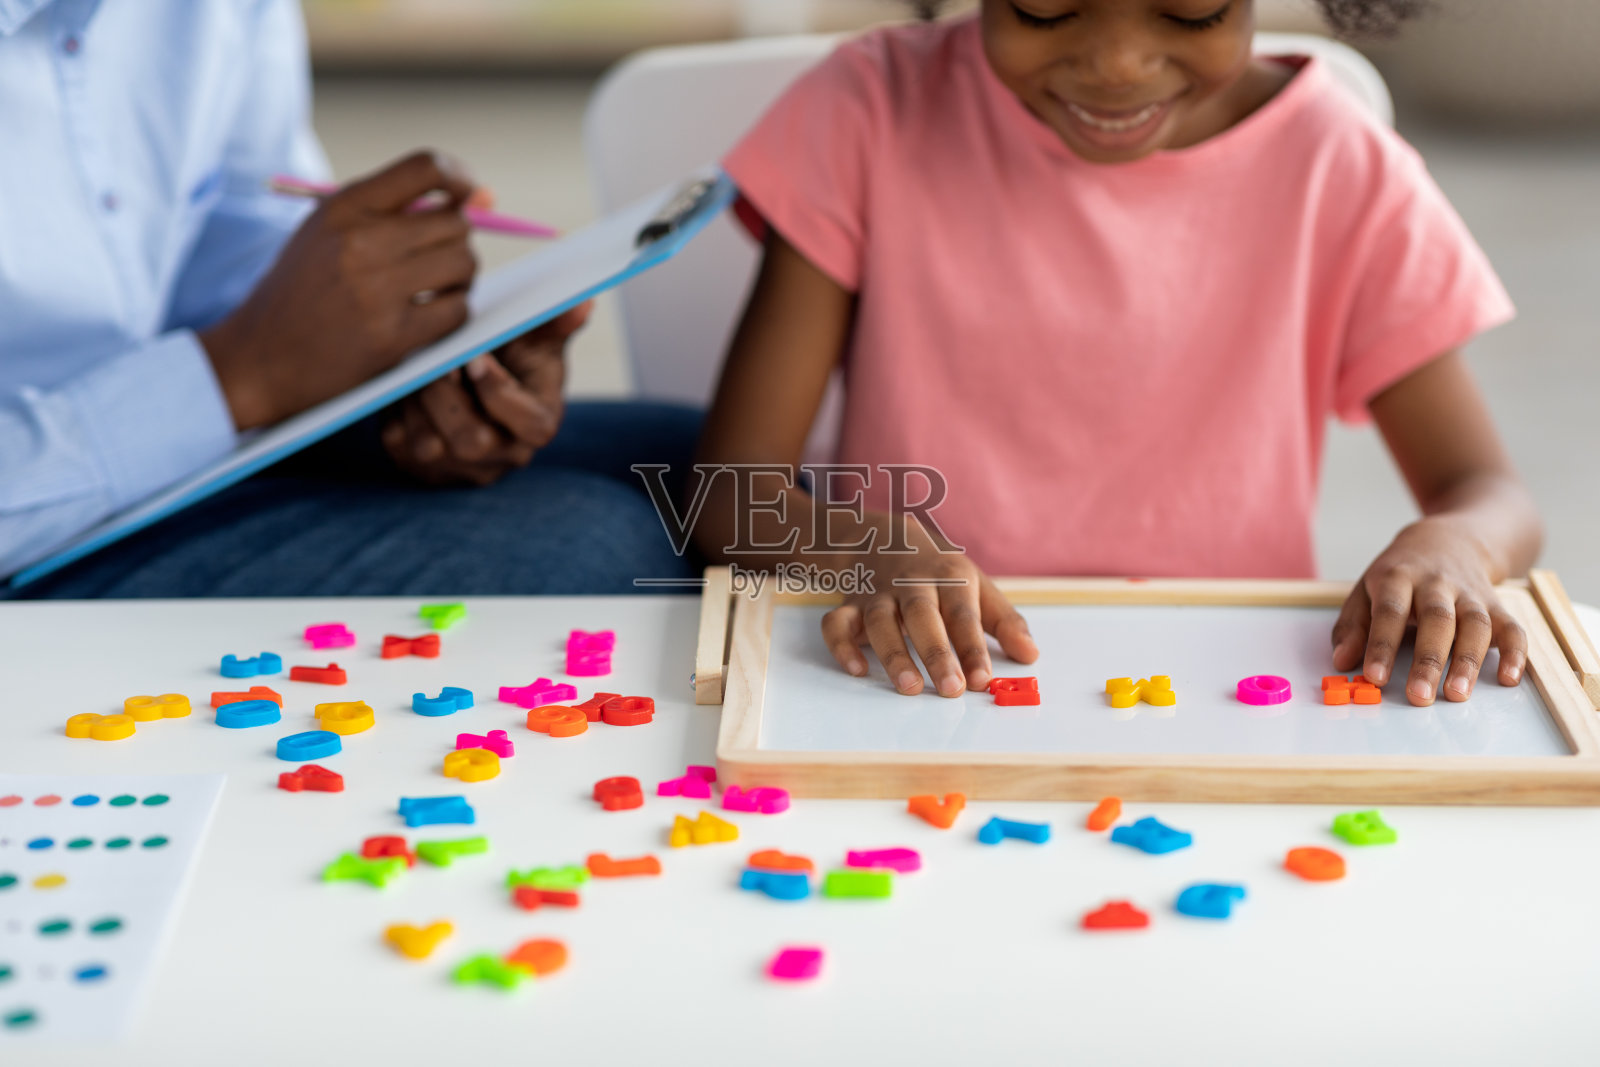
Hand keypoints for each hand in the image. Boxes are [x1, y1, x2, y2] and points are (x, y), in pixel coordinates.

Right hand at [201, 151, 478, 429]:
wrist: (259, 360)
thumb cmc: (301, 292)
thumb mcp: (326, 232)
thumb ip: (391, 210)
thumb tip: (481, 197)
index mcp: (342, 208)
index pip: (425, 168)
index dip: (460, 178)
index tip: (471, 196)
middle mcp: (359, 243)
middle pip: (455, 223)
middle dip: (457, 240)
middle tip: (438, 258)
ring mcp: (376, 292)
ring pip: (464, 264)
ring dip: (460, 277)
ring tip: (434, 287)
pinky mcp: (392, 337)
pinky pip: (458, 311)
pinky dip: (452, 312)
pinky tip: (427, 316)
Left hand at [381, 302, 590, 486]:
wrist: (470, 381)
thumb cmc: (510, 355)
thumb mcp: (536, 337)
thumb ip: (555, 322)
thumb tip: (582, 304)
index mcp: (540, 425)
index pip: (532, 426)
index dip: (500, 393)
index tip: (475, 357)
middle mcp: (504, 456)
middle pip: (473, 442)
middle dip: (447, 396)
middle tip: (433, 358)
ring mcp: (462, 468)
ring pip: (429, 447)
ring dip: (415, 401)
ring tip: (414, 365)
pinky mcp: (421, 468)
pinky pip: (398, 443)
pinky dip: (395, 409)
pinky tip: (402, 383)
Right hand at [820, 522, 1037, 695]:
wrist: (886, 538)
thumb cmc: (941, 574)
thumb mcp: (979, 587)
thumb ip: (1005, 622)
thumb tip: (1030, 655)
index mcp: (949, 578)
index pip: (963, 615)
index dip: (973, 649)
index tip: (983, 680)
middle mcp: (912, 584)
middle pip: (922, 616)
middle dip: (936, 653)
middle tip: (951, 689)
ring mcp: (878, 594)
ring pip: (880, 620)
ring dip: (892, 654)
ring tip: (909, 688)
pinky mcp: (850, 605)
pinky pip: (837, 623)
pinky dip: (841, 646)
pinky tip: (856, 669)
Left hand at [1332, 516, 1525, 705]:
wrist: (1448, 540)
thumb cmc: (1399, 575)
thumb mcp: (1366, 589)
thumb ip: (1352, 626)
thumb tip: (1341, 661)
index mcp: (1397, 578)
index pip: (1390, 612)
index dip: (1382, 645)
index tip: (1376, 677)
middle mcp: (1437, 583)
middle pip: (1436, 620)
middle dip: (1428, 660)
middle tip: (1420, 696)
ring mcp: (1470, 593)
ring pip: (1475, 624)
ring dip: (1469, 661)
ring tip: (1458, 694)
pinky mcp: (1497, 603)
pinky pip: (1512, 627)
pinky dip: (1515, 653)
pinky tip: (1509, 679)